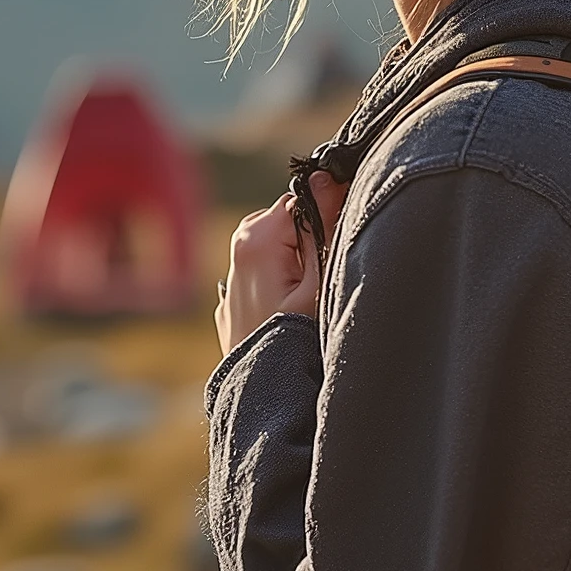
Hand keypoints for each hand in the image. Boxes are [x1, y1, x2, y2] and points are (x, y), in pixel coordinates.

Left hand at [215, 172, 347, 354]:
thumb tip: (324, 176)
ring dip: (297, 260)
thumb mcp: (318, 282)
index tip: (339, 242)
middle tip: (322, 278)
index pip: (301, 198)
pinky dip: (282, 280)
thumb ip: (322, 226)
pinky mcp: (234, 294)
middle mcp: (237, 246)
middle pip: (289, 219)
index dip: (326, 215)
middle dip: (310, 239)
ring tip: (307, 297)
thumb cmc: (293, 339)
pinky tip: (289, 309)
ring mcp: (232, 273)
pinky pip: (266, 272)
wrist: (260, 393)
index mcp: (256, 237)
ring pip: (279, 244)